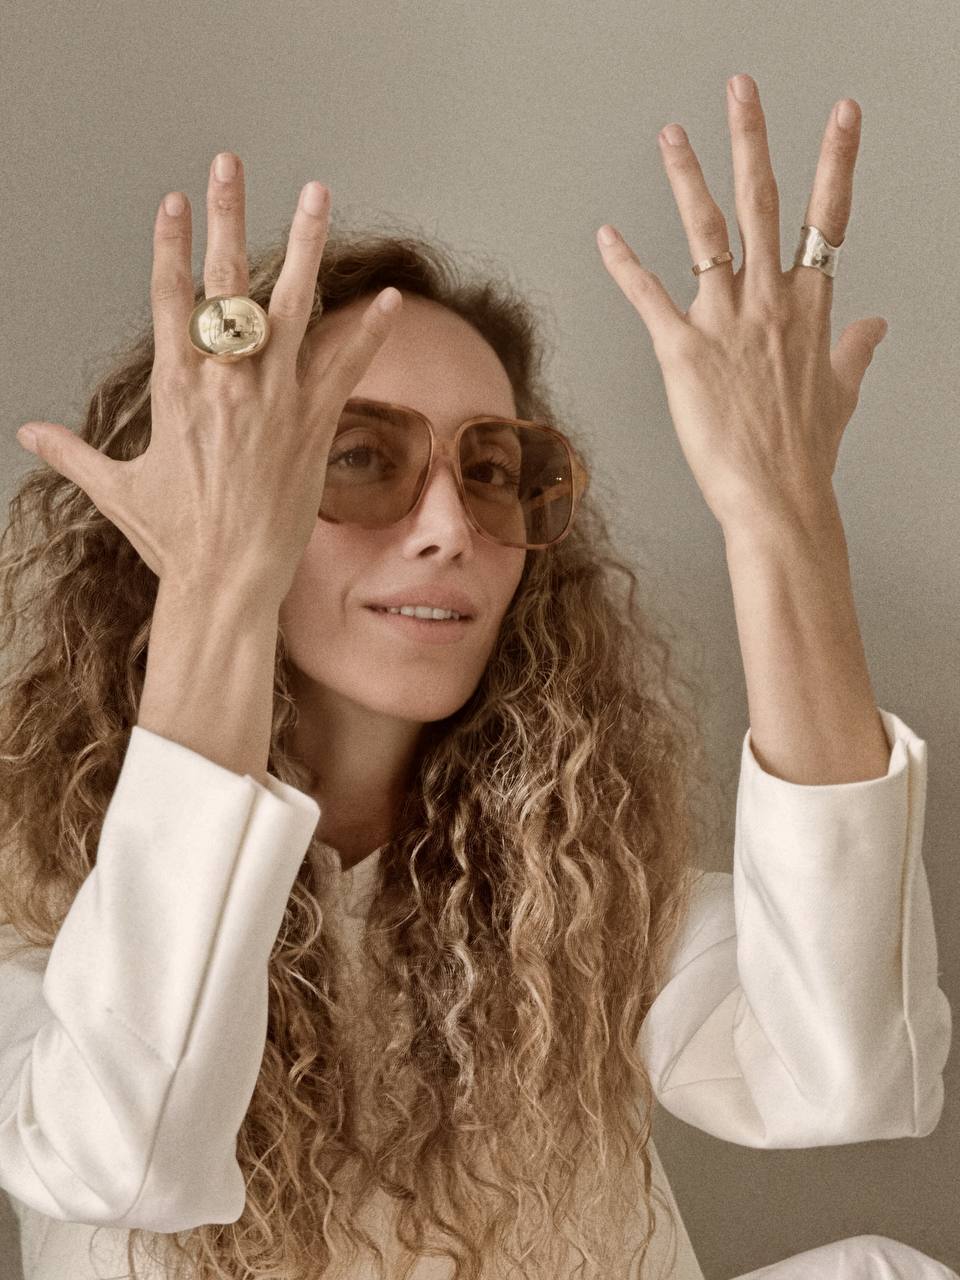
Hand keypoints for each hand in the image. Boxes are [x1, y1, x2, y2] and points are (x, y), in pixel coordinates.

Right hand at [16, 152, 400, 606]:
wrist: (227, 581)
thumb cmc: (173, 540)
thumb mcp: (118, 490)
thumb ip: (74, 454)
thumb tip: (29, 434)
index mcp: (175, 389)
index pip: (169, 297)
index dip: (171, 245)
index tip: (173, 201)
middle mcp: (226, 382)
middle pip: (226, 281)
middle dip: (228, 216)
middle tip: (229, 162)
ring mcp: (273, 399)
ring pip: (292, 304)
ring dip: (306, 244)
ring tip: (317, 192)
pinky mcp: (312, 425)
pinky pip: (344, 366)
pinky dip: (366, 331)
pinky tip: (386, 296)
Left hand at [596, 74, 887, 532]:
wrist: (777, 499)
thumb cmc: (806, 453)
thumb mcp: (841, 393)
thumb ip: (855, 350)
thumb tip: (877, 324)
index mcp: (810, 308)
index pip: (827, 218)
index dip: (836, 160)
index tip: (841, 114)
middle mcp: (770, 302)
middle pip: (763, 203)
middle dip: (751, 140)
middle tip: (740, 89)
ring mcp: (726, 323)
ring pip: (707, 233)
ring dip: (686, 178)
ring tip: (670, 134)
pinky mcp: (683, 352)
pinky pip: (650, 297)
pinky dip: (625, 265)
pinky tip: (606, 236)